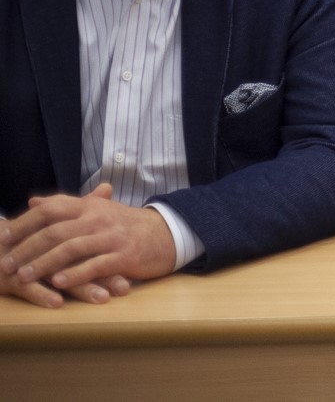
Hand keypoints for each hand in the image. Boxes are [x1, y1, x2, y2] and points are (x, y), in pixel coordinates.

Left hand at [0, 184, 175, 305]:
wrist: (166, 233)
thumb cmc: (124, 225)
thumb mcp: (96, 209)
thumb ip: (65, 205)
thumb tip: (33, 203)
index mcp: (89, 206)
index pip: (50, 210)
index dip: (24, 223)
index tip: (2, 237)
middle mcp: (99, 218)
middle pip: (55, 231)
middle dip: (27, 249)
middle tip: (6, 264)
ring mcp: (112, 237)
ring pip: (71, 249)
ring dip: (44, 264)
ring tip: (23, 277)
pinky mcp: (125, 256)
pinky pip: (95, 265)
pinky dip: (74, 274)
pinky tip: (58, 283)